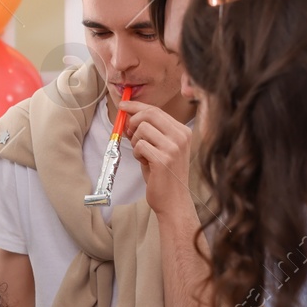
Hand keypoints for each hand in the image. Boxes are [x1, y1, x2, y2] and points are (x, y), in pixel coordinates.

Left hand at [120, 102, 195, 219]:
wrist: (173, 200)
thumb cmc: (164, 175)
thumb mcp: (159, 148)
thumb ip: (148, 132)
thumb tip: (128, 116)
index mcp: (183, 131)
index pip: (156, 110)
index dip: (136, 106)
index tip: (123, 105)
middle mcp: (181, 136)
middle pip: (149, 114)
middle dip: (133, 121)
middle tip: (128, 134)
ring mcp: (174, 147)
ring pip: (142, 129)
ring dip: (135, 141)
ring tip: (142, 155)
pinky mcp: (164, 159)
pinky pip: (140, 145)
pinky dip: (137, 154)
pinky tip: (145, 163)